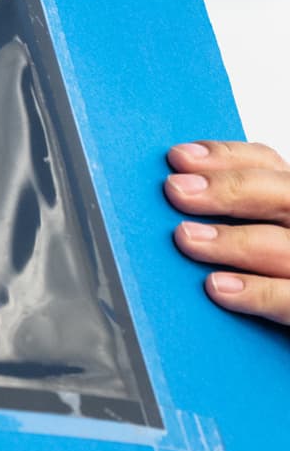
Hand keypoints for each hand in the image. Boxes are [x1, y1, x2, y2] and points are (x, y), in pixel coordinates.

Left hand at [167, 141, 289, 324]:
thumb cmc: (269, 284)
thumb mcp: (257, 245)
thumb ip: (231, 222)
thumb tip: (172, 204)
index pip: (267, 164)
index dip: (225, 157)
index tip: (178, 158)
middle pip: (281, 195)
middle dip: (227, 189)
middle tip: (176, 190)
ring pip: (283, 246)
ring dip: (232, 240)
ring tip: (185, 237)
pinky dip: (255, 292)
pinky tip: (216, 287)